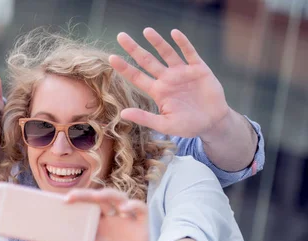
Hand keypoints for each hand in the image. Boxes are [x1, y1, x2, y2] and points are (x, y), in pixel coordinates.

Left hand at [47, 188, 150, 240]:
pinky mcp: (141, 227)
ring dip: (108, 194)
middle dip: (86, 195)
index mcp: (96, 224)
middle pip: (99, 198)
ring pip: (119, 198)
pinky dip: (134, 205)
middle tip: (72, 196)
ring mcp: (126, 221)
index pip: (86, 204)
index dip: (76, 199)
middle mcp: (111, 219)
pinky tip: (125, 208)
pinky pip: (141, 209)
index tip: (63, 200)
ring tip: (97, 197)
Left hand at [110, 28, 229, 138]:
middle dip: (134, 49)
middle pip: (147, 60)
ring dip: (157, 42)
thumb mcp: (165, 125)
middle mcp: (167, 79)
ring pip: (167, 53)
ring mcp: (182, 72)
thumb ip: (145, 118)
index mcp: (157, 91)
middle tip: (121, 36)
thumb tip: (122, 114)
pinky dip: (183, 43)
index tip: (111, 58)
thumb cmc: (188, 125)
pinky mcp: (199, 69)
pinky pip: (190, 53)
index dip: (124, 68)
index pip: (137, 77)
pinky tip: (174, 33)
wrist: (213, 123)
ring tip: (146, 31)